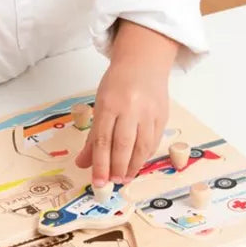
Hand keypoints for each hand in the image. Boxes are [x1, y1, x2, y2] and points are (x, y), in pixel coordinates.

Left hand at [75, 20, 177, 185]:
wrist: (143, 63)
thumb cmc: (117, 84)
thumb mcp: (100, 105)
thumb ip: (93, 136)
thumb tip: (83, 163)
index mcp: (109, 104)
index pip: (103, 139)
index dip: (100, 164)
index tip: (98, 181)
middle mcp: (130, 108)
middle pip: (123, 145)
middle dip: (116, 168)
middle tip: (111, 183)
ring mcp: (148, 112)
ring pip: (141, 146)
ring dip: (132, 166)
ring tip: (123, 178)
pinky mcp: (162, 115)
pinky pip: (153, 141)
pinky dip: (144, 156)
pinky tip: (136, 164)